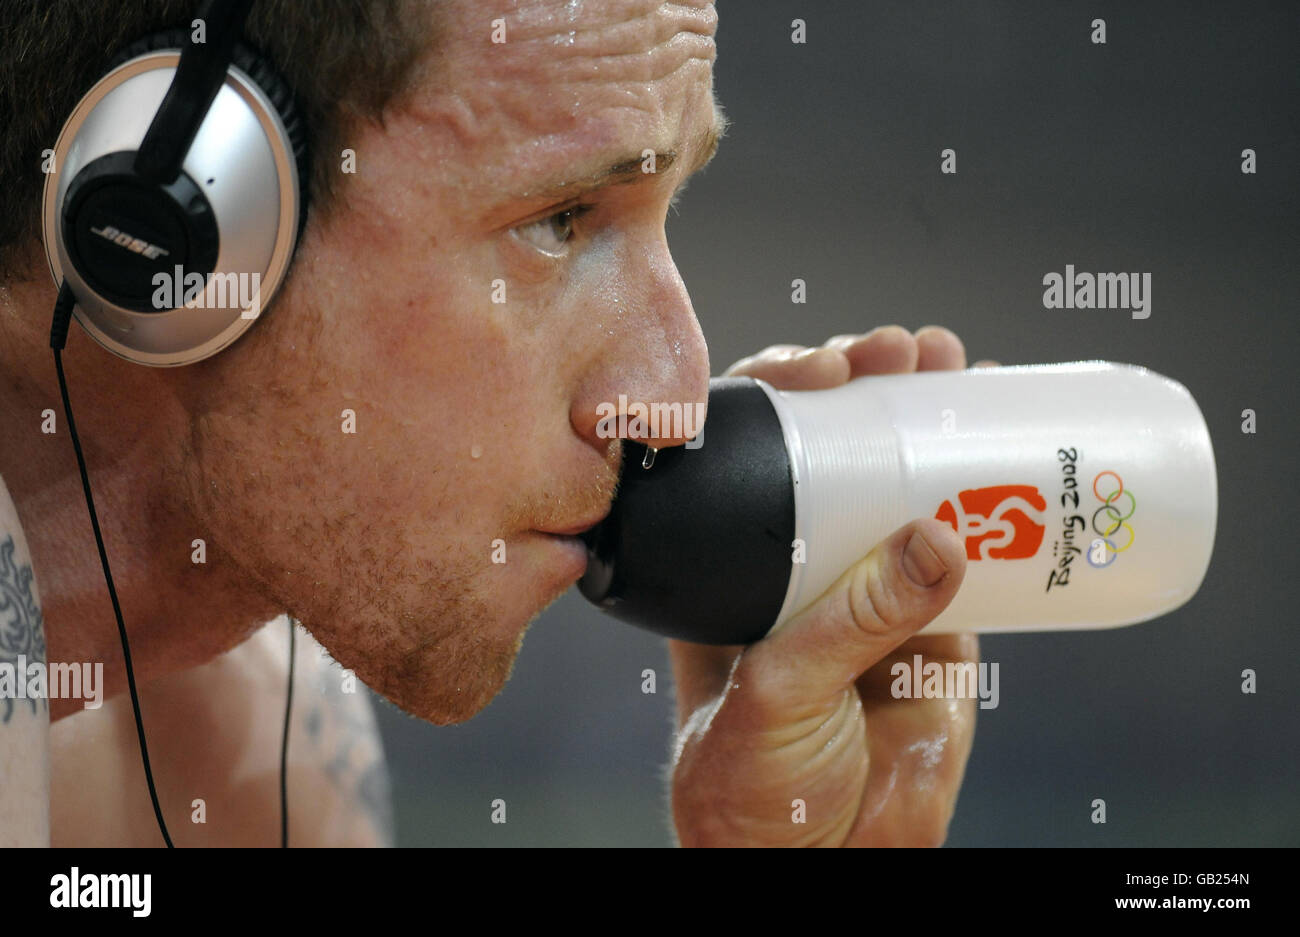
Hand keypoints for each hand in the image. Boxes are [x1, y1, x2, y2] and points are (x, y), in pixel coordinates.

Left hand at [668, 325, 996, 845]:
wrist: (820, 858)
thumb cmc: (754, 783)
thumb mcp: (780, 693)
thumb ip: (850, 623)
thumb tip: (936, 538)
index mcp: (727, 559)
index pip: (741, 452)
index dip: (774, 396)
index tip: (814, 371)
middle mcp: (794, 552)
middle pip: (825, 442)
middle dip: (859, 383)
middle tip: (893, 352)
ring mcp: (867, 576)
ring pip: (896, 472)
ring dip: (924, 409)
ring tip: (945, 363)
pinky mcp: (936, 612)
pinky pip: (964, 533)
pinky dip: (985, 478)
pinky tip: (1005, 426)